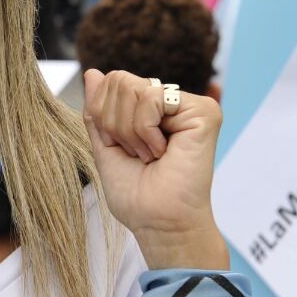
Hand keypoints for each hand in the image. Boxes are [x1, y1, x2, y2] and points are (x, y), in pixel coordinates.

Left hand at [82, 69, 228, 270]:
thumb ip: (98, 111)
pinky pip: (151, 98)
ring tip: (150, 155)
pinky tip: (162, 152)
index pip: (111, 82)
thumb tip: (93, 72)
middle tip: (137, 154)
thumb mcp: (105, 146)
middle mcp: (172, 104)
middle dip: (114, 123)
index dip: (103, 116)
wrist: (159, 223)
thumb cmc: (137, 196)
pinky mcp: (204, 111)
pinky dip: (145, 131)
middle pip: (118, 80)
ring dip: (130, 132)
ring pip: (132, 88)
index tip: (121, 148)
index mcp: (151, 111)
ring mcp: (190, 105)